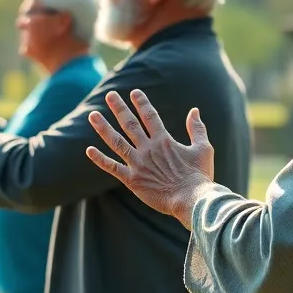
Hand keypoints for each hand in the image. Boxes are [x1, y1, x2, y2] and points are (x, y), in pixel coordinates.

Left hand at [85, 89, 214, 225]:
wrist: (191, 200)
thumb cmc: (200, 176)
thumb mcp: (203, 148)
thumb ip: (197, 128)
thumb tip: (194, 110)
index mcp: (164, 141)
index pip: (150, 117)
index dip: (141, 103)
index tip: (134, 92)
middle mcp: (148, 149)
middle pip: (129, 124)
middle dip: (118, 108)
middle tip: (109, 95)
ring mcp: (138, 164)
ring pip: (116, 142)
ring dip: (103, 128)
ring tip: (92, 115)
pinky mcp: (132, 180)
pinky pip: (112, 167)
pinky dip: (100, 159)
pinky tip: (89, 150)